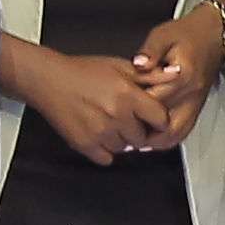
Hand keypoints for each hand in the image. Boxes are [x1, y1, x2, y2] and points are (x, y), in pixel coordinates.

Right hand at [12, 43, 167, 165]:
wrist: (49, 80)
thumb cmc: (82, 71)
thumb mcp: (119, 66)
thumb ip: (149, 76)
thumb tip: (175, 74)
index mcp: (128, 95)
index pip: (161, 120)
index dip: (157, 118)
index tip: (152, 116)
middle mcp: (116, 116)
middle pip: (142, 137)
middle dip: (138, 128)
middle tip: (126, 116)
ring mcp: (100, 133)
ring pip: (125, 148)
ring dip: (121, 139)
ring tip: (109, 122)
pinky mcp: (85, 145)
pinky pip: (106, 158)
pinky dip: (105, 149)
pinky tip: (99, 133)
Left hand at [120, 4, 224, 131]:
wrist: (213, 35)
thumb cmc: (186, 34)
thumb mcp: (164, 34)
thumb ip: (150, 50)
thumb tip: (138, 64)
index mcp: (183, 75)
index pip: (155, 99)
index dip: (135, 107)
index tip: (117, 109)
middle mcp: (192, 94)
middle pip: (166, 125)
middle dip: (143, 132)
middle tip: (122, 132)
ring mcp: (196, 104)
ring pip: (176, 134)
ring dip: (155, 141)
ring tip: (135, 139)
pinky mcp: (197, 108)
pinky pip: (183, 131)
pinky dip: (166, 138)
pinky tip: (150, 137)